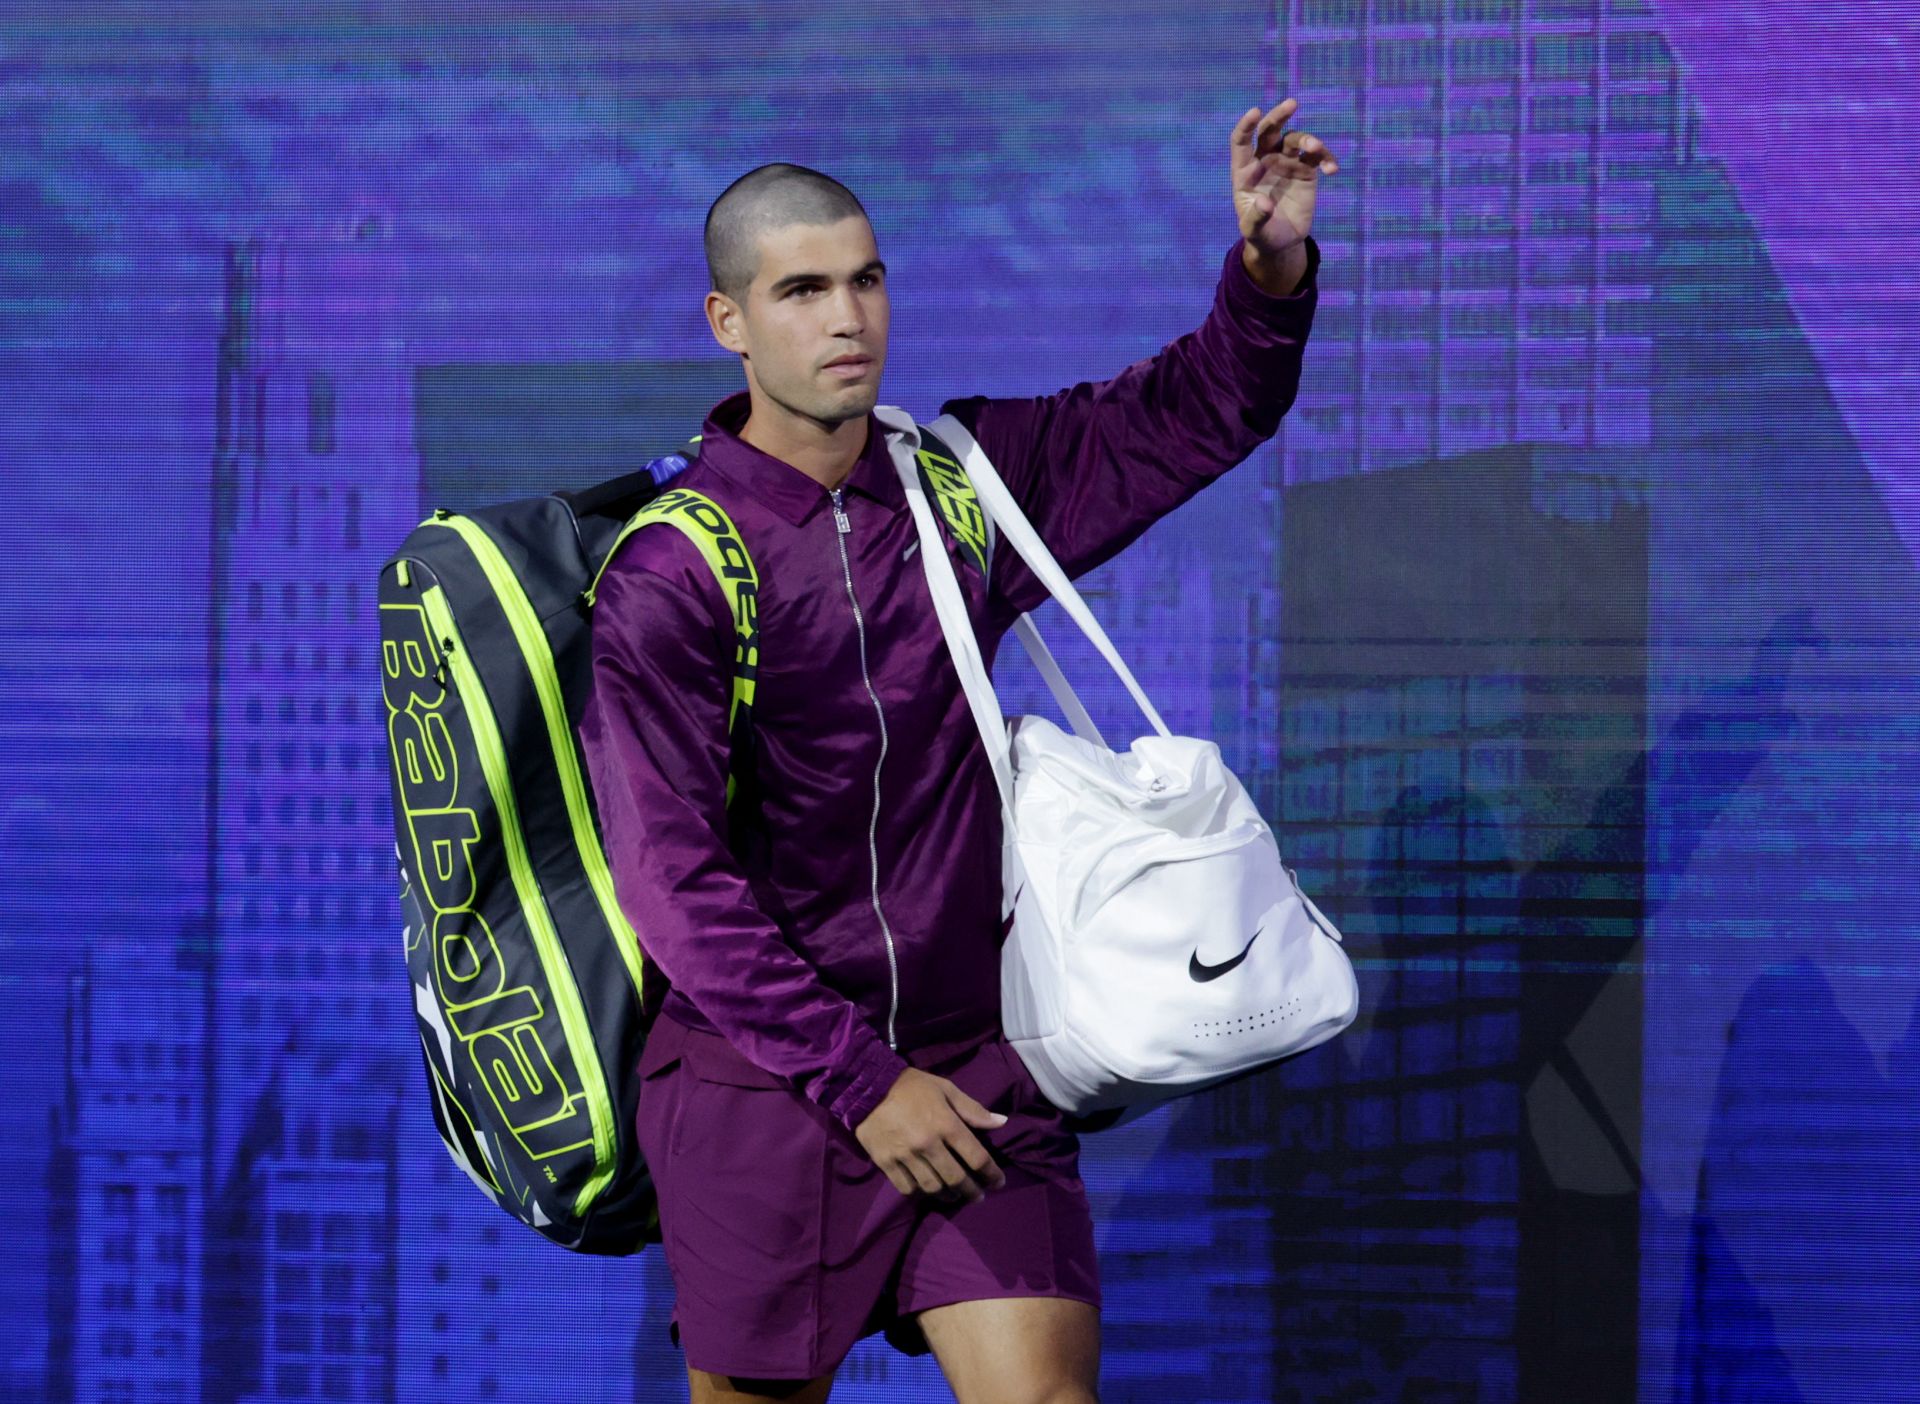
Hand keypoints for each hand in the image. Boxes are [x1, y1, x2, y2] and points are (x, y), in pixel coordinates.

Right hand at [852, 1067, 1008, 1203]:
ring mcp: (905, 1156)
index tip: (998, 1182)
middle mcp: (928, 1144)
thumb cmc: (912, 1086)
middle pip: (956, 1179)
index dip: (991, 1173)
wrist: (867, 1087)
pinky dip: (920, 1193)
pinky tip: (927, 1190)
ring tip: (955, 1196)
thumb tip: (1001, 1122)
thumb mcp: (946, 1089)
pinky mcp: (886, 1163)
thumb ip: (973, 1109)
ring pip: (932, 1187)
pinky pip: (907, 1188)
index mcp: (946, 1124)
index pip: (976, 1157)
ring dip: (948, 1196)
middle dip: (972, 1191)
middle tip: (979, 1196)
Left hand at [1231, 96, 1338, 262]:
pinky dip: (1326, 158)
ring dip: (1307, 140)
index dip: (1246, 126)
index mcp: (1245, 171)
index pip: (1241, 141)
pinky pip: (1317, 157)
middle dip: (1279, 116)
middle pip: (1270, 130)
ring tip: (1315, 149)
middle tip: (1292, 103)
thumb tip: (1265, 203)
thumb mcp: (1253, 231)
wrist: (1281, 242)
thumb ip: (1256, 218)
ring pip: (1296, 140)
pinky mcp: (1306, 170)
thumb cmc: (1261, 234)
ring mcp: (1286, 163)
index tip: (1255, 112)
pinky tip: (1333, 169)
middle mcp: (1265, 160)